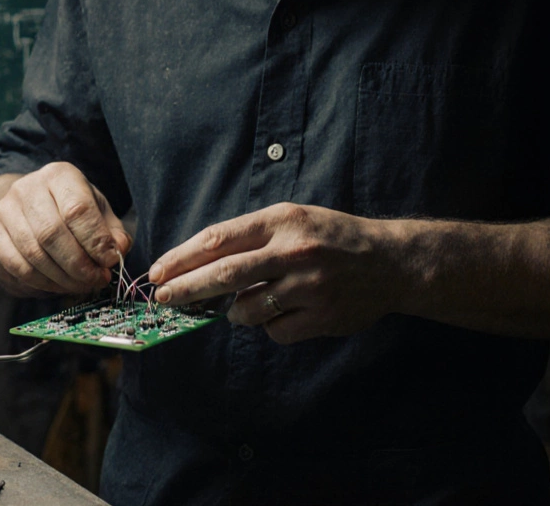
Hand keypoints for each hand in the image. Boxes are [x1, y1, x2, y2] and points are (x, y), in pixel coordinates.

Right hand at [0, 162, 131, 296]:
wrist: (26, 208)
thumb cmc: (69, 210)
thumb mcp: (97, 211)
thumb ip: (111, 231)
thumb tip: (118, 250)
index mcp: (57, 176)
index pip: (77, 209)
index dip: (95, 241)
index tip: (109, 261)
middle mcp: (25, 189)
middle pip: (52, 234)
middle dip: (79, 265)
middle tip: (96, 279)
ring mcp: (3, 214)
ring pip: (34, 256)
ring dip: (63, 279)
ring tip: (81, 285)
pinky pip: (18, 270)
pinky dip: (43, 284)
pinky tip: (59, 285)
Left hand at [148, 203, 410, 343]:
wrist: (390, 261)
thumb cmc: (330, 237)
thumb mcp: (292, 219)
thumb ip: (250, 238)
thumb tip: (197, 265)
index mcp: (281, 220)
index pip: (218, 239)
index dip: (182, 258)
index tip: (159, 273)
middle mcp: (294, 250)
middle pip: (224, 274)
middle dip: (186, 289)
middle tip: (162, 299)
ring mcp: (309, 285)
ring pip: (246, 309)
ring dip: (234, 311)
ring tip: (245, 302)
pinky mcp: (322, 316)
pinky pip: (274, 330)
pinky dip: (268, 325)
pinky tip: (284, 311)